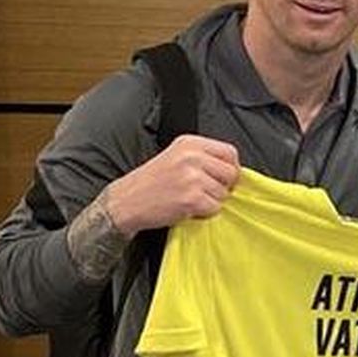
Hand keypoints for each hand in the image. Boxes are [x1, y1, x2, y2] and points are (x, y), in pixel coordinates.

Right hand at [104, 135, 239, 232]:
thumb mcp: (175, 156)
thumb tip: (232, 169)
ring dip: (211, 201)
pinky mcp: (191, 198)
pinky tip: (187, 207)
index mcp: (189, 143)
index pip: (229, 152)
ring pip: (224, 193)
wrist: (125, 201)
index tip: (222, 177)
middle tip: (205, 191)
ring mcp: (192, 177)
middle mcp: (192, 157)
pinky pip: (215, 208)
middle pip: (231, 173)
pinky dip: (204, 213)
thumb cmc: (149, 183)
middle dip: (223, 186)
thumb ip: (202, 157)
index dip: (230, 167)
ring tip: (190, 198)